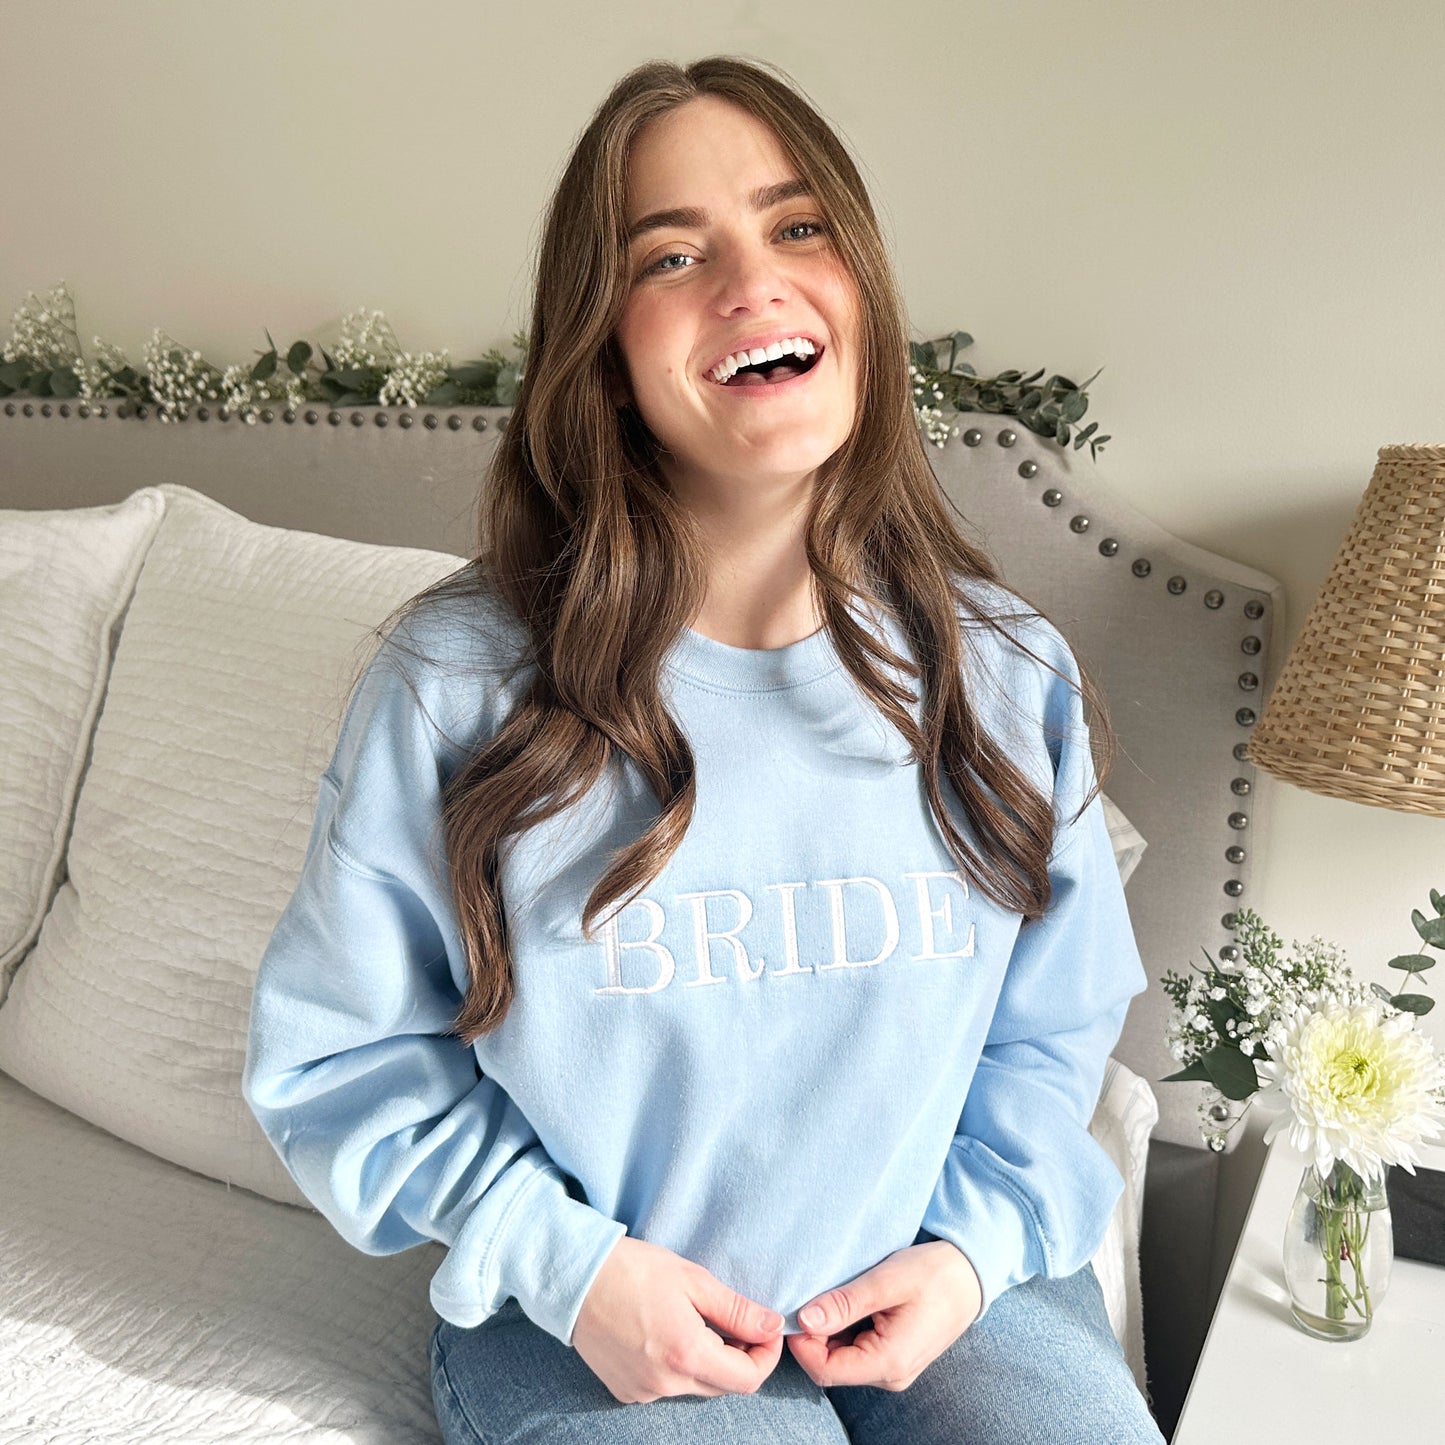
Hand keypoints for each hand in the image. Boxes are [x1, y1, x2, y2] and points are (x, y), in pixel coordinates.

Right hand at [572, 1236, 785, 1402]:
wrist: (574, 1278)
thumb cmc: (633, 1270)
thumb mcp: (692, 1279)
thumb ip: (737, 1309)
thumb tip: (773, 1326)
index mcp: (687, 1355)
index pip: (748, 1379)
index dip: (766, 1355)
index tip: (765, 1329)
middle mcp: (665, 1384)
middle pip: (723, 1385)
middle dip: (738, 1355)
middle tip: (731, 1318)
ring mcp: (642, 1392)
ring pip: (695, 1385)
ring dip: (706, 1359)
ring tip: (692, 1318)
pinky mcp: (625, 1391)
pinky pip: (666, 1386)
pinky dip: (677, 1365)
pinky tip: (664, 1332)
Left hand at [787, 1240, 982, 1390]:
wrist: (970, 1277)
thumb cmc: (933, 1274)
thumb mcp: (886, 1281)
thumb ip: (845, 1303)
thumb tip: (804, 1320)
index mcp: (889, 1363)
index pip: (825, 1370)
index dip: (801, 1343)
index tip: (795, 1308)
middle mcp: (890, 1376)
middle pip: (831, 1367)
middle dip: (812, 1336)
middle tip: (808, 1295)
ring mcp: (893, 1370)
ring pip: (842, 1359)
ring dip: (828, 1331)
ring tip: (830, 1295)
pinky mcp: (894, 1358)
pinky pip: (856, 1352)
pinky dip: (843, 1331)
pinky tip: (847, 1303)